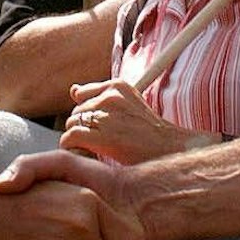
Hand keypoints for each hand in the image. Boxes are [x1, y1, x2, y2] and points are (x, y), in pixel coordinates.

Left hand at [61, 79, 202, 164]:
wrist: (169, 153)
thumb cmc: (149, 133)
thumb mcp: (127, 104)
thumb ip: (99, 96)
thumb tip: (72, 90)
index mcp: (118, 86)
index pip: (83, 94)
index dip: (88, 114)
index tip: (99, 127)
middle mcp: (110, 96)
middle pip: (77, 111)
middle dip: (83, 127)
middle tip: (99, 142)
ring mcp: (106, 115)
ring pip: (71, 123)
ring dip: (77, 139)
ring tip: (95, 150)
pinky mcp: (102, 136)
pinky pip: (71, 137)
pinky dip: (72, 147)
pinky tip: (86, 153)